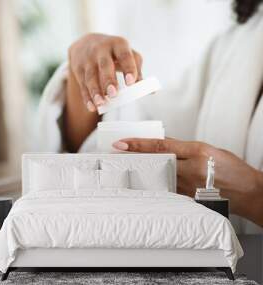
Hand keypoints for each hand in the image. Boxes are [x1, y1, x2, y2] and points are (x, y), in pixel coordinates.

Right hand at [68, 33, 142, 111]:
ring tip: (101, 103)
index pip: (124, 55)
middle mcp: (101, 49)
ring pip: (91, 76)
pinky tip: (92, 107)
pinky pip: (82, 85)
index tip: (131, 83)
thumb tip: (149, 91)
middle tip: (114, 94)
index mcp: (118, 44)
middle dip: (109, 80)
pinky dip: (87, 97)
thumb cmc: (113, 52)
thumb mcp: (126, 54)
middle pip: (105, 65)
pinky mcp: (78, 69)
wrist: (85, 43)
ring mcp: (88, 59)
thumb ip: (137, 70)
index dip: (128, 68)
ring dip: (95, 91)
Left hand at [113, 138, 262, 225]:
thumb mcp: (207, 149)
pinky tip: (145, 182)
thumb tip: (161, 142)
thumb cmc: (230, 168)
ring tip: (126, 168)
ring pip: (158, 176)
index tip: (120, 143)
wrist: (248, 192)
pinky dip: (155, 184)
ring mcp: (188, 186)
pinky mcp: (188, 198)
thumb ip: (182, 146)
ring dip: (141, 171)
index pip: (160, 146)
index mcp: (196, 151)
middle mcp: (190, 169)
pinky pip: (167, 189)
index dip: (138, 144)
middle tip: (116, 155)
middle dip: (134, 158)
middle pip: (154, 162)